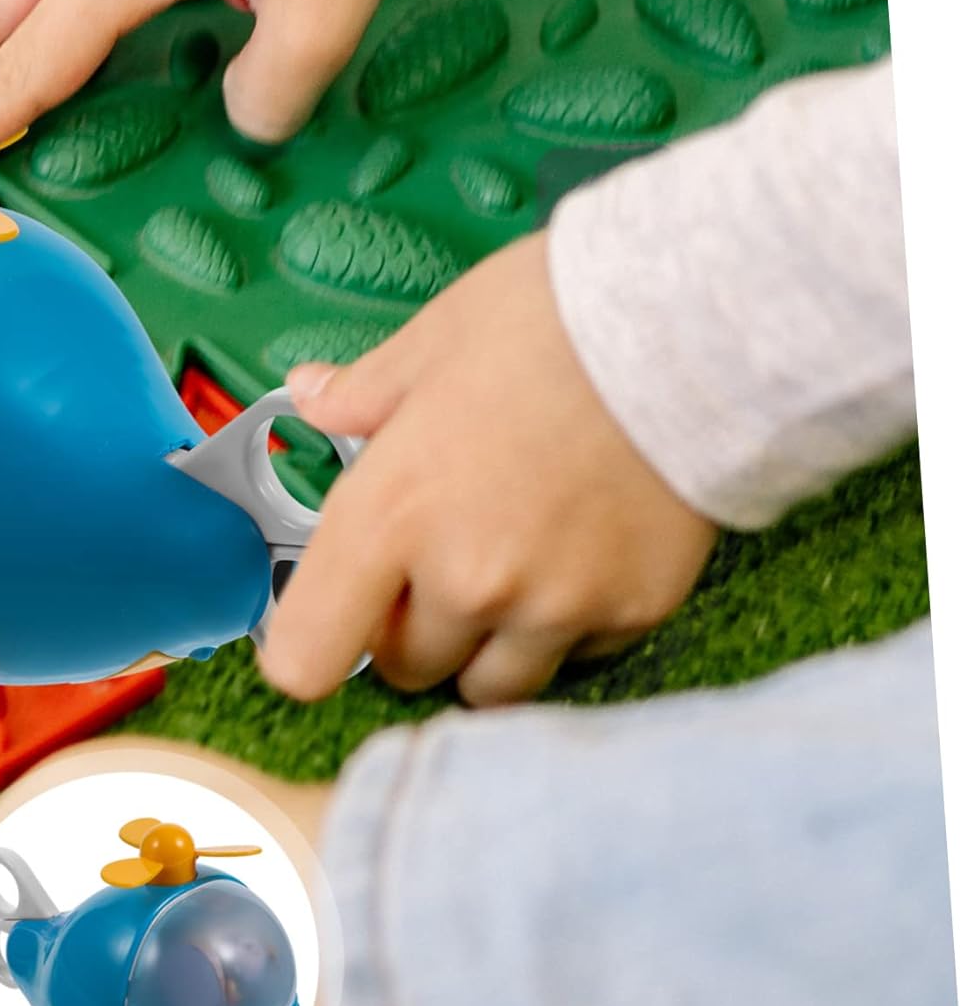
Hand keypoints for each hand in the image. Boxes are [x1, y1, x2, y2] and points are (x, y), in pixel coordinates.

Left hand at [259, 230, 719, 706]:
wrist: (698, 321)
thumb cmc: (549, 319)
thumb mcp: (431, 342)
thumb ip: (358, 393)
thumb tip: (308, 396)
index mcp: (390, 516)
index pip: (306, 659)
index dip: (307, 648)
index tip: (327, 621)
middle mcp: (465, 581)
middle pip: (405, 671)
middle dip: (408, 630)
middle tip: (436, 560)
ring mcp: (553, 607)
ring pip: (490, 687)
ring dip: (482, 647)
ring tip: (510, 567)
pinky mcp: (631, 613)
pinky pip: (574, 657)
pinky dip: (565, 625)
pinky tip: (581, 552)